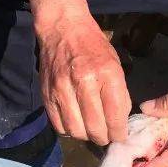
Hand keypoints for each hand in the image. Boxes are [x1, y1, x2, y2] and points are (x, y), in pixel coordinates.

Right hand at [36, 9, 130, 145]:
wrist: (63, 29)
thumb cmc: (94, 46)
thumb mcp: (115, 64)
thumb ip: (120, 93)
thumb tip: (120, 121)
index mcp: (107, 75)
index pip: (115, 117)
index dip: (119, 133)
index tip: (120, 136)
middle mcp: (84, 83)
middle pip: (95, 128)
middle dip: (104, 138)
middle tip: (106, 136)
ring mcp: (62, 90)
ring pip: (76, 131)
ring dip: (85, 136)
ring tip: (90, 130)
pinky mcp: (47, 94)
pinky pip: (58, 125)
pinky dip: (68, 130)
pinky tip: (75, 123)